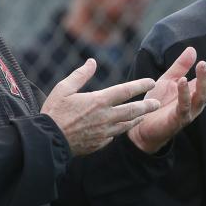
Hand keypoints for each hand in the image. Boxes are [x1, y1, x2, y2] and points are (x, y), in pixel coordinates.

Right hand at [41, 58, 159, 155]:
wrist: (48, 140)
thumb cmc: (54, 112)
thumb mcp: (64, 88)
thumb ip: (80, 75)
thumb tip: (92, 62)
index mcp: (98, 101)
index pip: (125, 91)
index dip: (140, 85)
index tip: (151, 81)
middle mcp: (105, 117)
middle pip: (132, 110)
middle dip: (147, 105)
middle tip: (157, 103)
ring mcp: (104, 132)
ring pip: (126, 125)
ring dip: (137, 119)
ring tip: (144, 115)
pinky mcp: (99, 143)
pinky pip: (114, 135)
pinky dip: (120, 130)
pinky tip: (122, 127)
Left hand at [128, 46, 205, 153]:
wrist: (143, 126)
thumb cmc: (159, 103)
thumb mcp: (169, 80)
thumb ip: (181, 66)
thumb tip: (192, 49)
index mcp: (196, 91)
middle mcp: (197, 101)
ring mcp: (189, 111)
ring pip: (201, 96)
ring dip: (203, 80)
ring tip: (202, 64)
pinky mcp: (178, 119)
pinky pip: (184, 105)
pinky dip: (184, 93)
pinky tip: (183, 81)